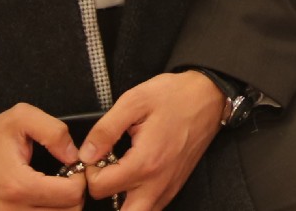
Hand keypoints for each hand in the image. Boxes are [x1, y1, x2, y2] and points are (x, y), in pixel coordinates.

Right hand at [0, 108, 85, 210]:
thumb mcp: (20, 118)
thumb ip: (54, 132)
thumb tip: (74, 154)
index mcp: (18, 186)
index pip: (70, 196)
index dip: (80, 179)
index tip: (74, 168)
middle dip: (73, 195)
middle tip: (66, 178)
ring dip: (58, 207)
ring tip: (53, 189)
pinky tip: (39, 199)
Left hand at [80, 71, 223, 210]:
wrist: (209, 96)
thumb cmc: (174, 96)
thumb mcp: (134, 101)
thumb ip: (106, 130)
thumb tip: (86, 154)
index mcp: (145, 162)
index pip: (100, 188)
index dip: (89, 172)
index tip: (96, 155)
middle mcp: (158, 183)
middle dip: (104, 197)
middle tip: (103, 174)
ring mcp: (168, 188)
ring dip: (122, 202)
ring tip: (118, 175)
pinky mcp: (174, 186)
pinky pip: (152, 206)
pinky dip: (137, 200)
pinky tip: (134, 177)